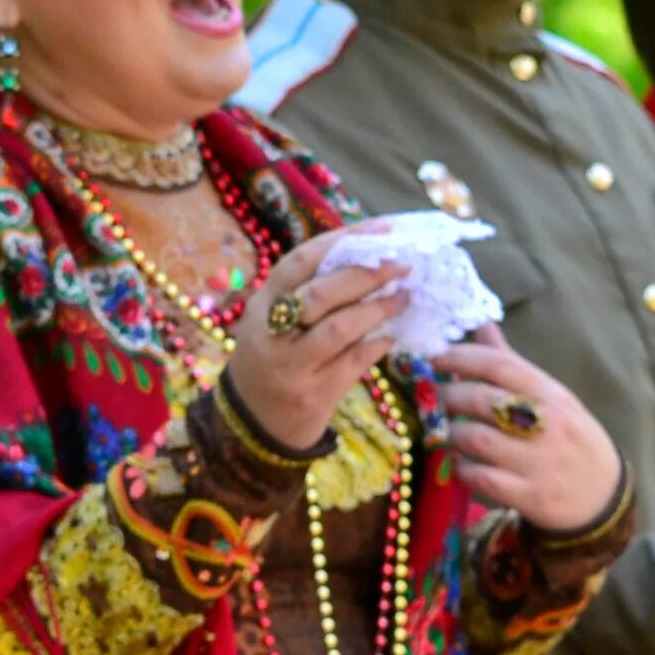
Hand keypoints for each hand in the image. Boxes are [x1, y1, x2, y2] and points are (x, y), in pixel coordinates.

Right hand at [223, 231, 408, 452]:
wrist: (251, 425)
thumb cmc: (271, 358)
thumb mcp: (272, 321)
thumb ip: (307, 292)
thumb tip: (368, 258)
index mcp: (261, 305)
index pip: (300, 262)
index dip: (342, 241)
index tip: (381, 230)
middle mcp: (271, 333)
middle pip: (321, 294)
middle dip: (366, 274)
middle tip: (402, 263)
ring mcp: (292, 366)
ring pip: (339, 329)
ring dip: (377, 309)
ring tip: (403, 296)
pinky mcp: (314, 394)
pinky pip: (353, 362)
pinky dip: (377, 345)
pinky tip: (392, 334)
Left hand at [430, 330, 623, 529]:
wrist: (605, 496)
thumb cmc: (572, 440)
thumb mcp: (554, 398)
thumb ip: (513, 366)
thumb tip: (481, 325)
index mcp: (552, 394)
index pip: (501, 365)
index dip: (461, 357)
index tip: (433, 357)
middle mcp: (547, 424)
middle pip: (482, 400)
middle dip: (447, 396)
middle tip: (431, 399)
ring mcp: (539, 463)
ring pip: (476, 439)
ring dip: (450, 433)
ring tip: (442, 432)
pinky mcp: (530, 496)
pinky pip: (482, 479)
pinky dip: (461, 468)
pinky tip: (458, 463)